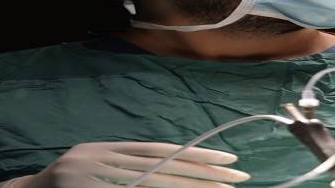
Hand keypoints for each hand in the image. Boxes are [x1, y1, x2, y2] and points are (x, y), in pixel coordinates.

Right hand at [0, 142, 250, 187]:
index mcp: (107, 150)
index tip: (228, 159)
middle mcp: (102, 160)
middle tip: (239, 175)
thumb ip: (130, 171)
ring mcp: (96, 179)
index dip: (195, 154)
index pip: (161, 151)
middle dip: (204, 172)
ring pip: (153, 184)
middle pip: (164, 165)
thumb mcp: (97, 170)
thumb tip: (173, 168)